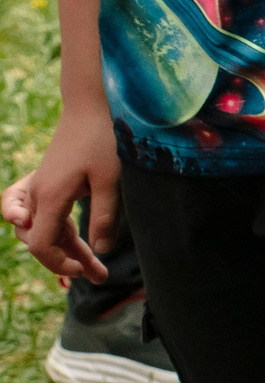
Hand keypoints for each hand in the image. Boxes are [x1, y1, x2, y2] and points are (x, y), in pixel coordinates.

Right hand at [8, 106, 119, 282]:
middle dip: (67, 262)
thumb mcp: (109, 179)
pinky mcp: (49, 184)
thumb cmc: (102, 139)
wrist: (89, 106)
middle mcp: (37, 196)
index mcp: (49, 197)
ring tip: (97, 268)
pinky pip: (50, 218)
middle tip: (100, 277)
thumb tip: (102, 250)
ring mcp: (40, 190)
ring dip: (69, 250)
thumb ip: (104, 215)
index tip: (85, 270)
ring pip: (47, 231)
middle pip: (43, 242)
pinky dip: (65, 234)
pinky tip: (85, 246)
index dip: (59, 263)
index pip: (41, 245)